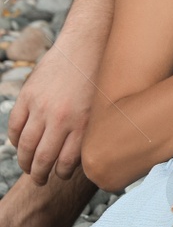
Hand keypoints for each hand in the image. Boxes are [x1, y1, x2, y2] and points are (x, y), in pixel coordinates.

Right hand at [7, 36, 96, 183]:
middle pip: (43, 158)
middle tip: (40, 180)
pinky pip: (14, 125)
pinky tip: (18, 145)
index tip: (60, 177)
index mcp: (84, 124)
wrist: (87, 46)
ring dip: (24, 161)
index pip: (67, 161)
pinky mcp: (27, 96)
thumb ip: (92, 130)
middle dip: (40, 174)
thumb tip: (87, 156)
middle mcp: (62, 118)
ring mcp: (42, 107)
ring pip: (25, 145)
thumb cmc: (102, 78)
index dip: (61, 173)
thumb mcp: (104, 107)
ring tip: (27, 167)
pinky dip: (14, 139)